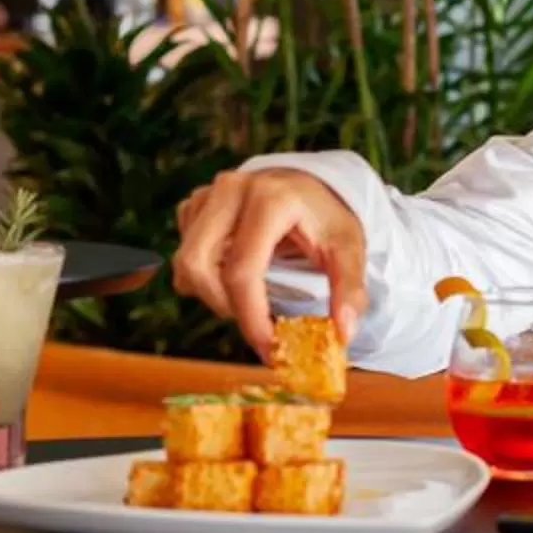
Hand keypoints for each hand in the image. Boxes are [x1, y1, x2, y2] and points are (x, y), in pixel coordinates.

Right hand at [173, 166, 365, 359]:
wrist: (306, 185)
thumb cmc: (325, 217)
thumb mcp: (348, 248)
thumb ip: (350, 289)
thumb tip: (343, 333)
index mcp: (270, 200)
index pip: (242, 271)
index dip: (250, 317)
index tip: (268, 347)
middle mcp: (231, 190)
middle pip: (198, 266)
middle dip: (222, 306)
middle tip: (253, 319)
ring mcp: (208, 195)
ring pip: (185, 262)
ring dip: (210, 293)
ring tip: (245, 296)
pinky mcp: (194, 203)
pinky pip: (183, 251)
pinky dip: (202, 274)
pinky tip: (230, 273)